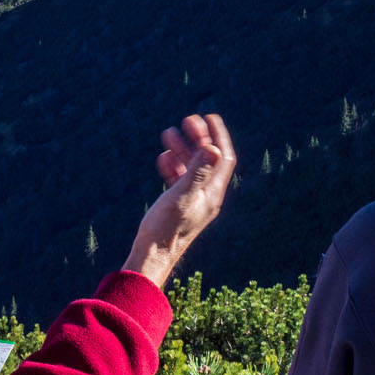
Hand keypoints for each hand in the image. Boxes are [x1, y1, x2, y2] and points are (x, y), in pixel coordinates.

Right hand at [124, 114, 236, 289]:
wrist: (151, 258)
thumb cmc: (166, 229)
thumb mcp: (182, 196)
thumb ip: (197, 172)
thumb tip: (214, 148)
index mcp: (212, 193)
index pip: (224, 158)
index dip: (219, 136)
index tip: (210, 117)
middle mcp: (205, 196)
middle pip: (207, 160)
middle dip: (198, 138)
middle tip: (187, 120)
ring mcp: (191, 201)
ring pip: (190, 168)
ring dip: (182, 149)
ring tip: (168, 133)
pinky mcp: (177, 206)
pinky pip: (178, 180)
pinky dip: (172, 165)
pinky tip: (163, 158)